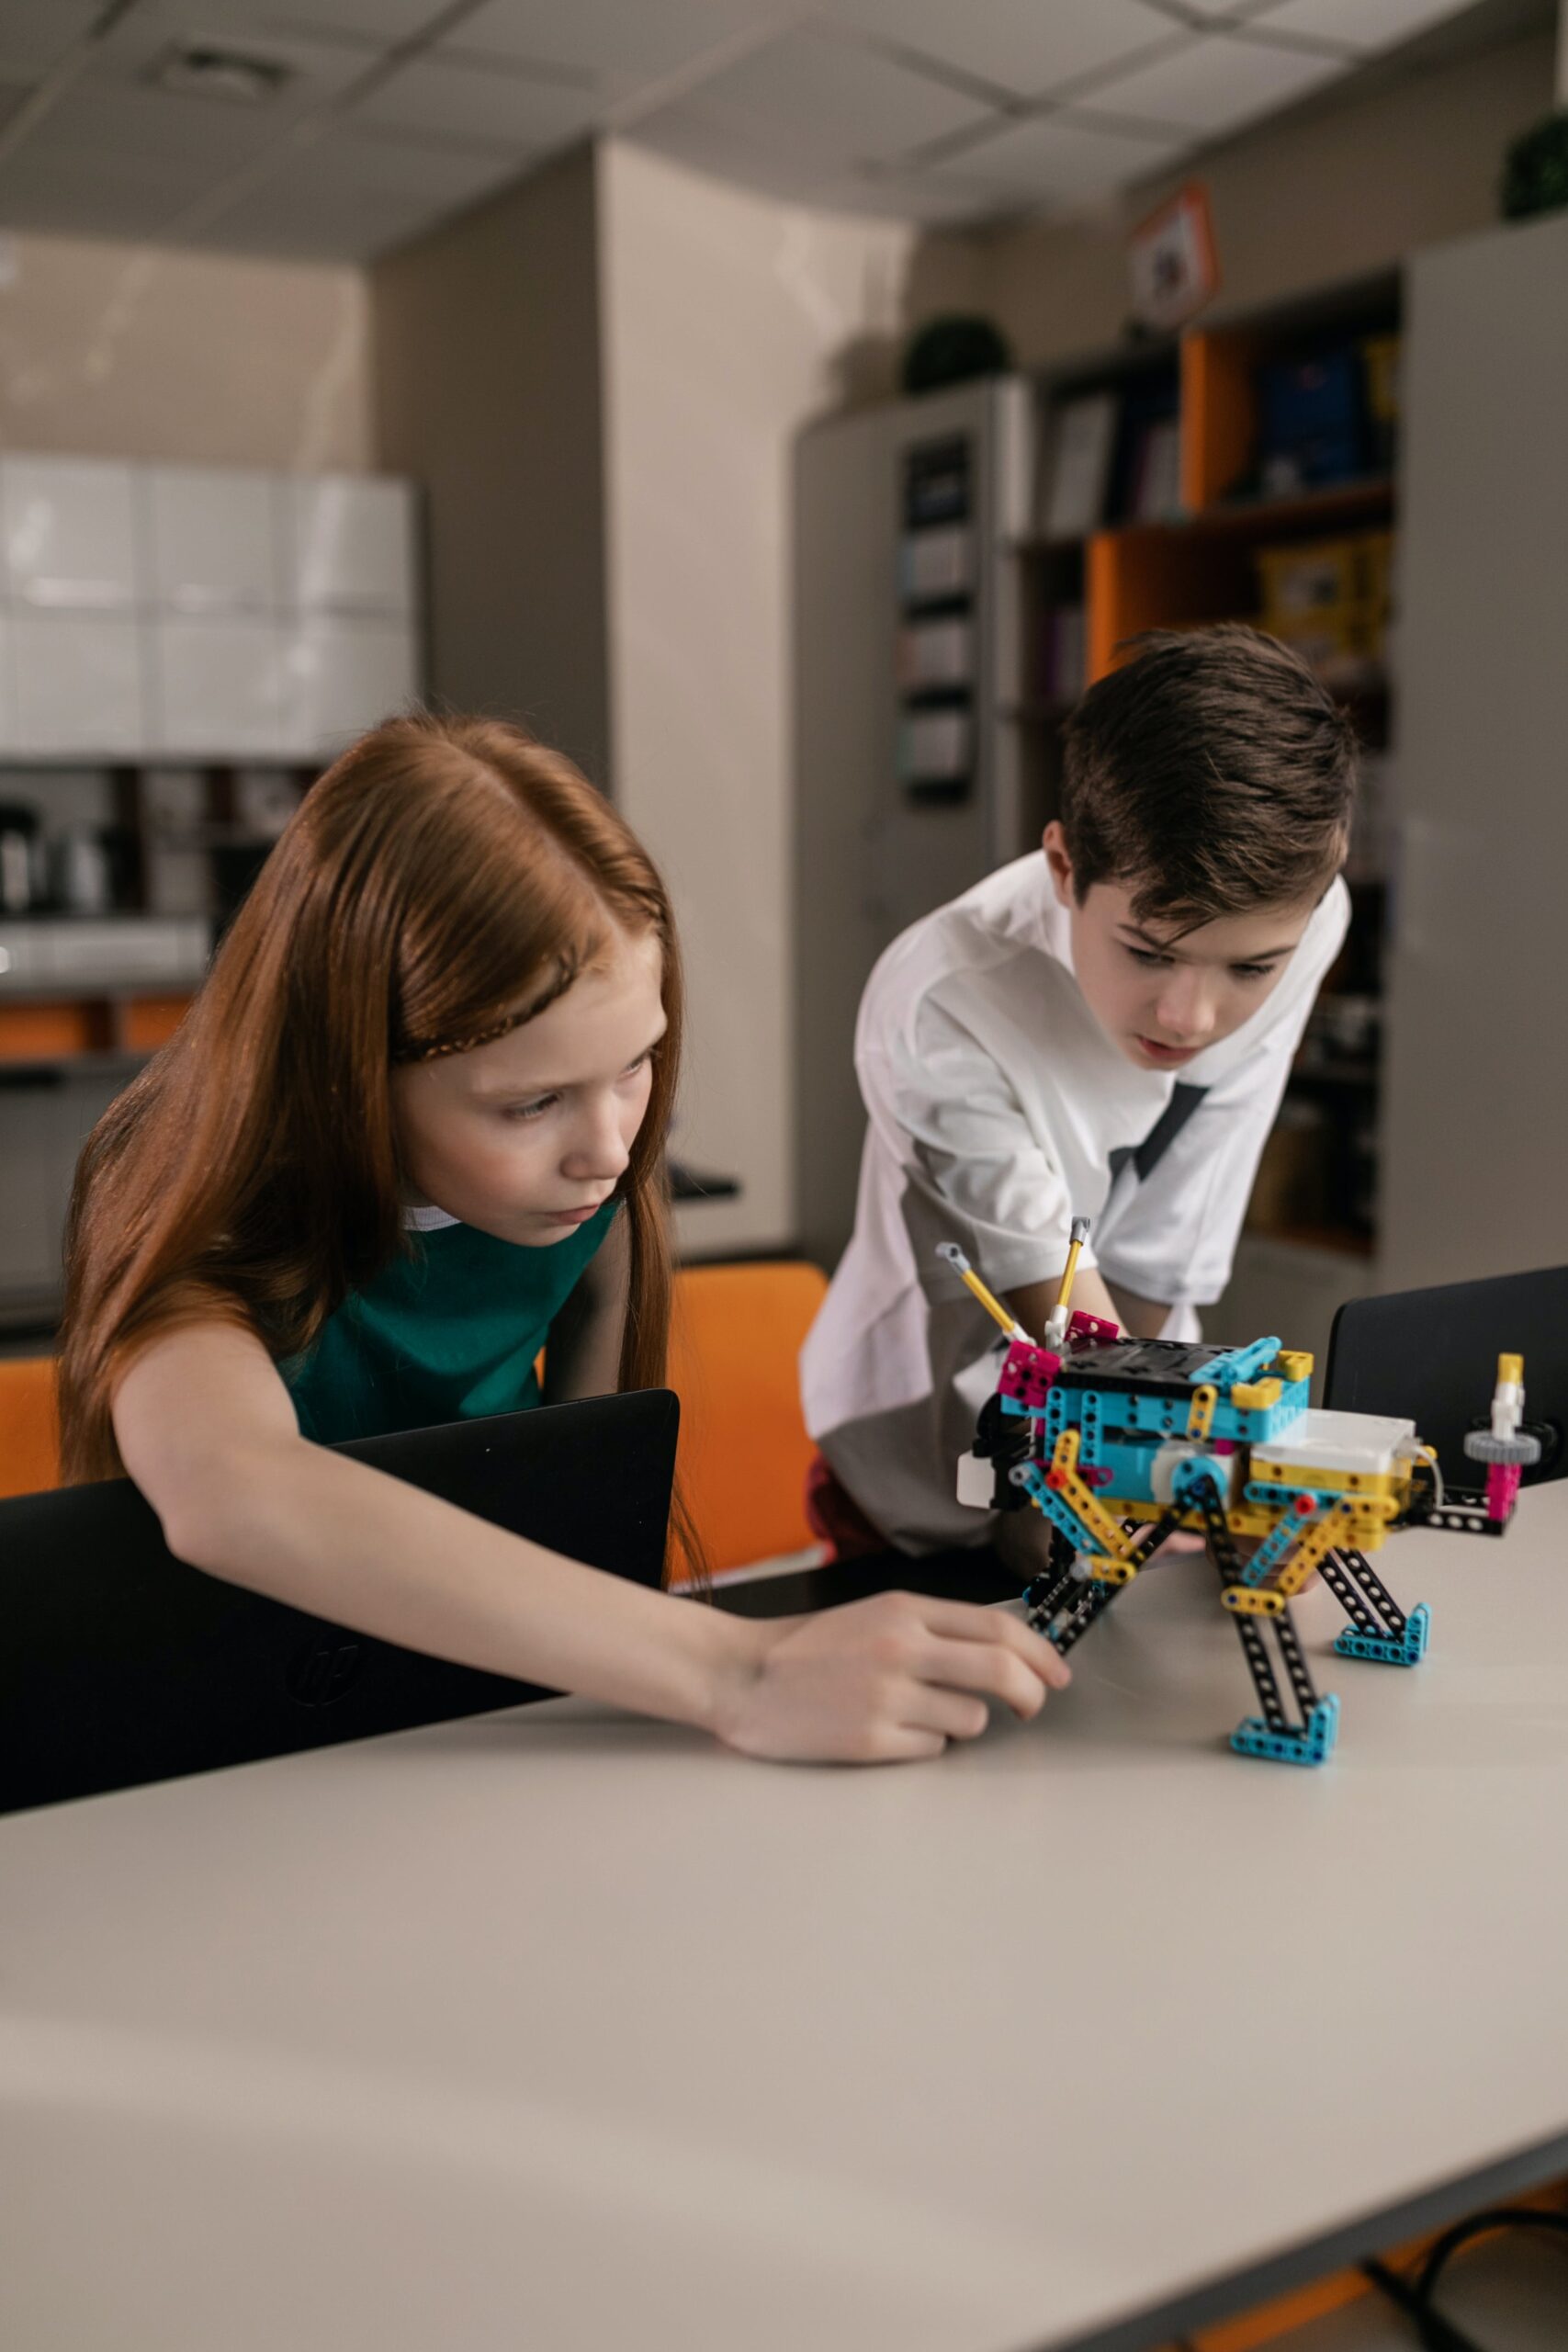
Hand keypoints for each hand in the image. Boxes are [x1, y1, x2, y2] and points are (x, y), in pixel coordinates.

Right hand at [710, 1592, 1069, 1764]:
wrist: (743, 1677)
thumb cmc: (812, 1648)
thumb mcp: (875, 1615)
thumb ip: (935, 1627)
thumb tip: (1007, 1649)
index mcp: (905, 1611)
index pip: (999, 1628)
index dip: (1041, 1653)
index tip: (1057, 1673)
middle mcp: (901, 1648)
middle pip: (1001, 1671)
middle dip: (1031, 1695)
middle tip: (1033, 1707)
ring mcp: (886, 1696)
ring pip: (970, 1720)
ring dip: (961, 1722)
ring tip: (921, 1714)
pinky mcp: (870, 1741)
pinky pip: (932, 1750)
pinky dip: (924, 1745)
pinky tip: (890, 1731)